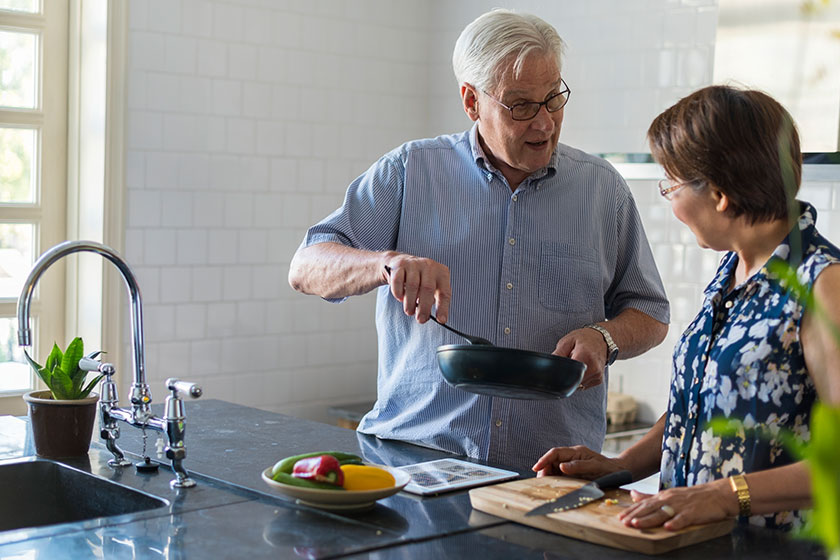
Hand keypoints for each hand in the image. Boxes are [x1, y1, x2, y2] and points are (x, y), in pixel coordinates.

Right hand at [382, 255, 450, 322]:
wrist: (400, 264)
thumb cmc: (419, 279)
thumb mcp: (430, 287)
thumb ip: (433, 300)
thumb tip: (433, 317)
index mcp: (441, 273)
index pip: (444, 292)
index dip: (443, 307)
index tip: (441, 320)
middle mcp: (429, 266)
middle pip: (428, 288)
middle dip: (424, 307)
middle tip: (421, 319)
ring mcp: (414, 264)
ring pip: (412, 286)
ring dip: (410, 302)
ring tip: (409, 311)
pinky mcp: (399, 265)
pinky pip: (398, 281)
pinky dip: (398, 293)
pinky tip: (400, 298)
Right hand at [532, 445, 627, 478]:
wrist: (618, 472)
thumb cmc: (608, 469)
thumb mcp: (594, 467)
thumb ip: (578, 466)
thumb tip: (561, 466)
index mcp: (576, 452)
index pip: (555, 453)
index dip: (544, 459)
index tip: (536, 468)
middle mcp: (572, 456)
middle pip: (552, 460)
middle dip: (544, 468)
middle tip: (540, 481)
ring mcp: (572, 463)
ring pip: (554, 467)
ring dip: (548, 475)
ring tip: (544, 484)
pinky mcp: (573, 471)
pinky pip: (560, 474)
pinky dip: (554, 479)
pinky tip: (553, 485)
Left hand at [553, 327, 606, 388]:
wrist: (602, 339)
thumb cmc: (584, 338)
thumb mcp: (568, 341)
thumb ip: (558, 353)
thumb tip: (549, 365)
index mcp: (585, 356)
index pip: (571, 373)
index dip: (562, 373)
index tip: (559, 369)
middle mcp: (594, 367)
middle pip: (573, 381)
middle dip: (568, 375)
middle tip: (570, 362)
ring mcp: (597, 375)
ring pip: (578, 385)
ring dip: (574, 377)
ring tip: (577, 363)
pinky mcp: (598, 380)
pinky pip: (584, 385)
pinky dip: (580, 378)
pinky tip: (582, 368)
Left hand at [618, 480, 736, 530]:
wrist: (717, 494)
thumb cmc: (694, 497)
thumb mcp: (670, 494)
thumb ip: (651, 496)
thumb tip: (633, 494)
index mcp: (664, 496)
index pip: (644, 504)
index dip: (632, 511)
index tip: (620, 517)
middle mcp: (670, 499)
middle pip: (650, 508)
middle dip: (635, 515)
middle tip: (623, 522)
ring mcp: (681, 506)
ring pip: (662, 513)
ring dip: (649, 519)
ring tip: (637, 523)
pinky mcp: (693, 513)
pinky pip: (683, 519)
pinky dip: (675, 523)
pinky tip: (667, 527)